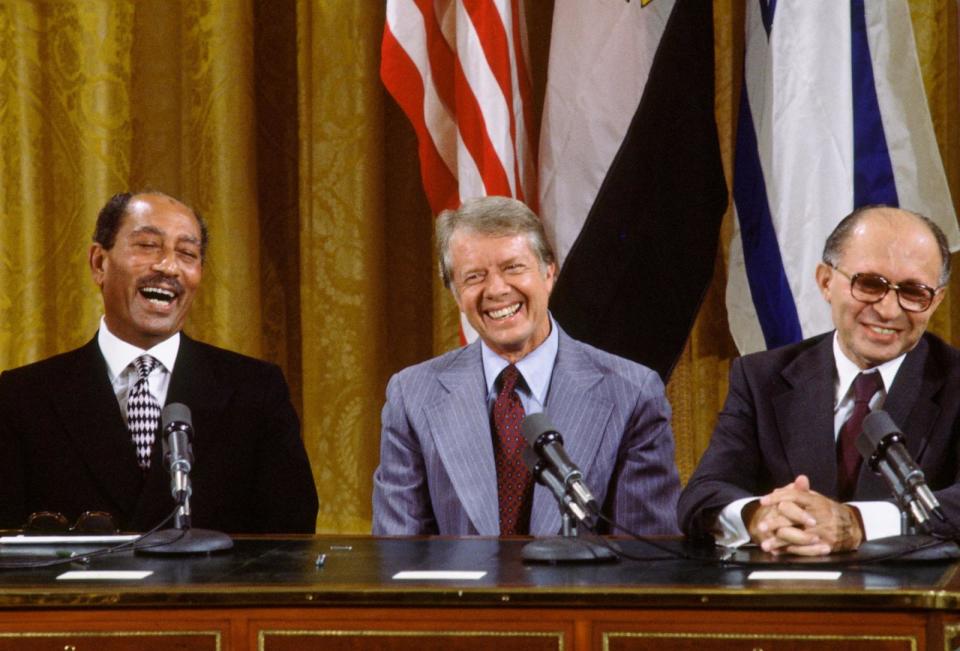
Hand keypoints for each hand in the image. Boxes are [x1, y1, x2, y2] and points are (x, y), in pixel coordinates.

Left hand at [745, 475, 863, 555]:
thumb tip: (777, 489)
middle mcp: (818, 516)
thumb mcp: (816, 498)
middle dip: (775, 523)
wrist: (853, 527)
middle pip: (793, 518)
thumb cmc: (829, 511)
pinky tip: (778, 552)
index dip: (777, 497)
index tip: (763, 501)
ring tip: (765, 545)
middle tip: (761, 526)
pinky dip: (789, 551)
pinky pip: (805, 550)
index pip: (794, 496)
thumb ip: (798, 493)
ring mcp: (822, 532)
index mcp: (816, 502)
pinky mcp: (824, 546)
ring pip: (796, 537)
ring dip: (779, 541)